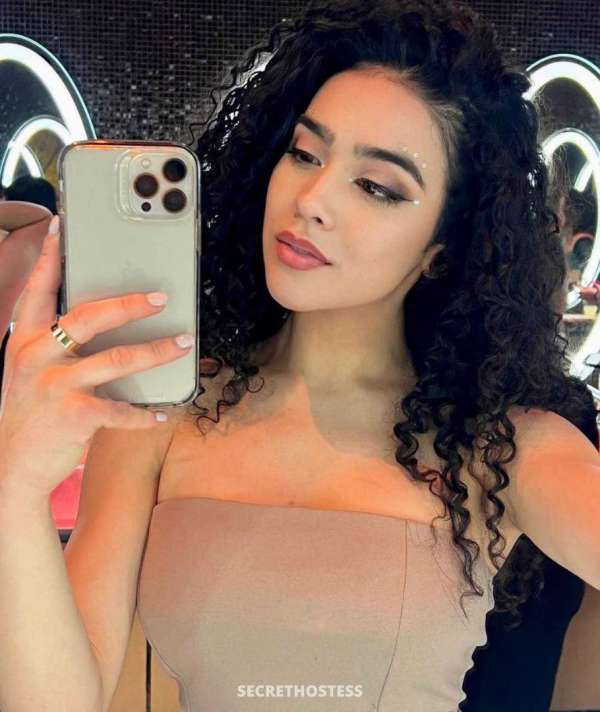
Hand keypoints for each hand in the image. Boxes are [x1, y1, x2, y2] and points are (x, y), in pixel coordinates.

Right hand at [0, 216, 193, 498]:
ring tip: (182, 344)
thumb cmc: (29, 413)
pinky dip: (144, 412)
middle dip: (130, 304)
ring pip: (117, 359)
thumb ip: (53, 345)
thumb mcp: (28, 371)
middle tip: (161, 297)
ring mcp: (54, 385)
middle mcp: (37, 357)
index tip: (60, 227)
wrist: (11, 466)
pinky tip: (162, 412)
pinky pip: (120, 409)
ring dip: (157, 351)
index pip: (37, 290)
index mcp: (25, 341)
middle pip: (89, 317)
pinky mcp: (73, 415)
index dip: (48, 257)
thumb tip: (101, 323)